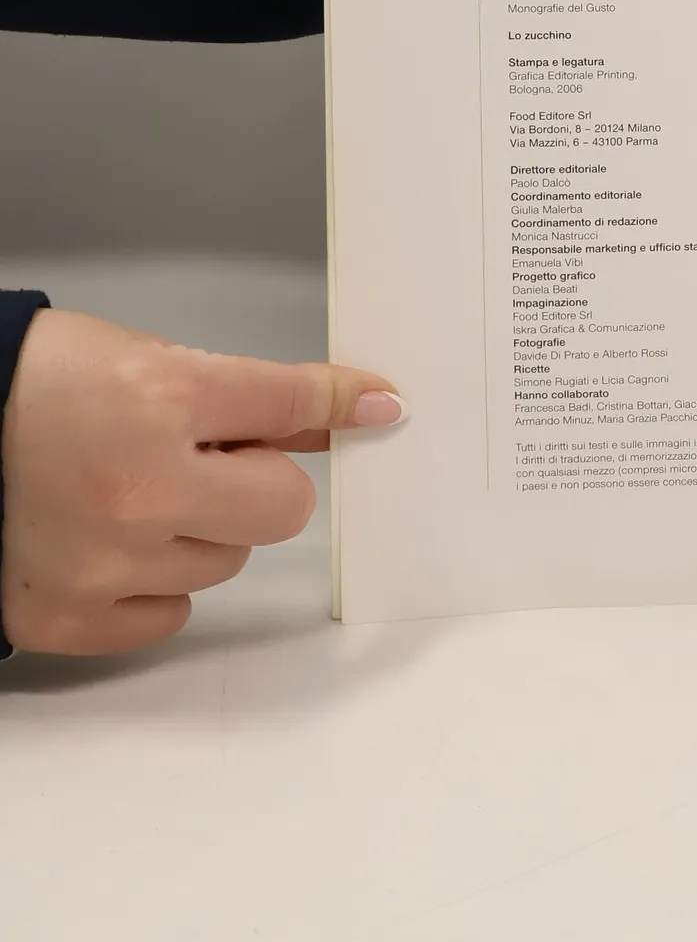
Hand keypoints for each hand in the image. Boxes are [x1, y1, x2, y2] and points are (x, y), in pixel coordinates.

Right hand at [0, 310, 402, 654]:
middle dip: (257, 482)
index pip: (291, 401)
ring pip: (227, 561)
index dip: (345, 400)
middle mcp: (139, 487)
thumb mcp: (151, 359)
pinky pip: (170, 616)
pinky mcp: (64, 616)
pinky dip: (153, 585)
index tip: (379, 407)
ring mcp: (102, 561)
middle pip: (283, 506)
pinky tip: (111, 542)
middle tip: (202, 459)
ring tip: (135, 492)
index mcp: (161, 400)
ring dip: (201, 530)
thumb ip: (250, 395)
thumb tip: (340, 409)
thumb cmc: (36, 387)